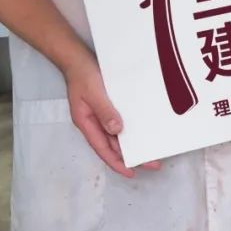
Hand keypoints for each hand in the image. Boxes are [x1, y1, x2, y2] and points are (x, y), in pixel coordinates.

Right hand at [64, 51, 160, 178]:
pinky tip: (141, 131)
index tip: (131, 172)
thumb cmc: (83, 75)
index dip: (116, 162)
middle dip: (130, 156)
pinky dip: (129, 129)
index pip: (103, 149)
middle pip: (112, 145)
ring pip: (116, 136)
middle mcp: (93, 123)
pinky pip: (119, 122)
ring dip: (131, 143)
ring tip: (150, 149)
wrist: (77, 58)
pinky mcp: (107, 107)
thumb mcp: (94, 93)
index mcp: (86, 123)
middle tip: (153, 163)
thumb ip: (105, 111)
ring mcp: (99, 116)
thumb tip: (116, 130)